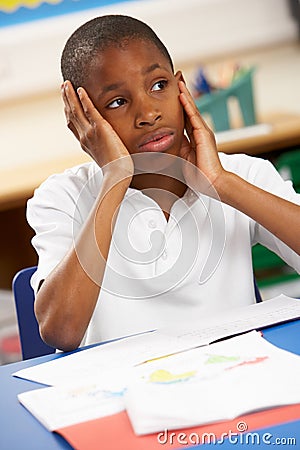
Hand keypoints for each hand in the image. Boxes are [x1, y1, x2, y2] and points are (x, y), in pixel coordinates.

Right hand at [61, 81, 132, 177]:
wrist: (117, 174)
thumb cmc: (116, 169)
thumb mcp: (105, 156)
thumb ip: (102, 147)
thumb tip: (106, 145)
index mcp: (84, 143)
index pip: (72, 124)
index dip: (68, 111)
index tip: (66, 102)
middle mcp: (84, 137)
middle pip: (71, 114)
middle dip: (66, 99)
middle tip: (63, 86)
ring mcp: (90, 133)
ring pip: (76, 110)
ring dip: (70, 96)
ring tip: (67, 84)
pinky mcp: (100, 129)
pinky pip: (89, 110)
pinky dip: (84, 99)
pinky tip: (81, 90)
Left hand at [178, 80, 224, 195]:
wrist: (211, 182)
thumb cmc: (198, 175)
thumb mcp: (182, 158)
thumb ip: (176, 149)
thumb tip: (163, 144)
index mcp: (193, 138)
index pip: (184, 117)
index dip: (178, 105)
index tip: (173, 93)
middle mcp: (199, 132)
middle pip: (189, 109)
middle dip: (183, 93)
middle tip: (177, 78)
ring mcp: (203, 132)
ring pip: (191, 109)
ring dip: (184, 94)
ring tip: (178, 80)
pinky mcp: (204, 134)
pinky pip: (193, 116)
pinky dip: (187, 104)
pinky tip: (181, 94)